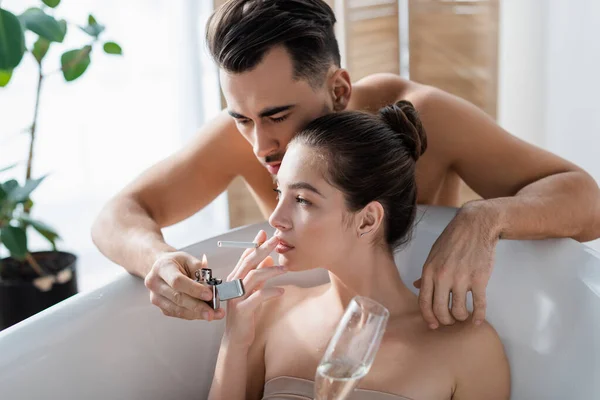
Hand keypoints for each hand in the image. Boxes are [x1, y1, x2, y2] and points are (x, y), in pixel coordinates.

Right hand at [144, 251, 224, 320]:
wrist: (161, 267)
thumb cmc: (177, 262)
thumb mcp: (189, 259)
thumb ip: (200, 270)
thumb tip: (210, 288)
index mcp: (162, 267)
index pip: (177, 281)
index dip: (194, 289)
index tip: (209, 295)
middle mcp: (155, 283)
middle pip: (177, 298)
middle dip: (198, 306)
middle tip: (214, 312)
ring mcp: (155, 297)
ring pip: (178, 309)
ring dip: (197, 314)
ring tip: (213, 314)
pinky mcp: (160, 307)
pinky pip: (178, 314)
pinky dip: (192, 315)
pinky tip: (203, 313)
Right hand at [223, 230, 286, 348]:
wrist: (237, 339)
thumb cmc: (246, 314)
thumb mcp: (252, 291)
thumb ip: (258, 275)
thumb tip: (268, 258)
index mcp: (235, 279)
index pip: (245, 257)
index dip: (254, 244)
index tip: (264, 233)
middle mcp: (233, 285)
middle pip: (248, 262)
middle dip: (262, 249)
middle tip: (276, 239)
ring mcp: (236, 298)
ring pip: (253, 277)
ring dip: (270, 270)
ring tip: (285, 268)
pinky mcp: (242, 310)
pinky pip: (258, 297)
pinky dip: (270, 292)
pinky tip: (281, 290)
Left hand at [414, 205, 499, 328]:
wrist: (475, 225)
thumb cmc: (452, 239)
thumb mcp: (433, 254)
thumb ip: (426, 272)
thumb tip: (416, 285)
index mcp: (429, 271)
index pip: (424, 301)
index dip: (428, 317)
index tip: (433, 325)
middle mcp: (443, 277)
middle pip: (440, 310)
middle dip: (445, 320)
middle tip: (450, 321)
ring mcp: (462, 279)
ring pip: (459, 310)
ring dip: (461, 317)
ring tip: (463, 316)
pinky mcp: (480, 279)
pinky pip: (479, 305)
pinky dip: (478, 317)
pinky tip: (477, 320)